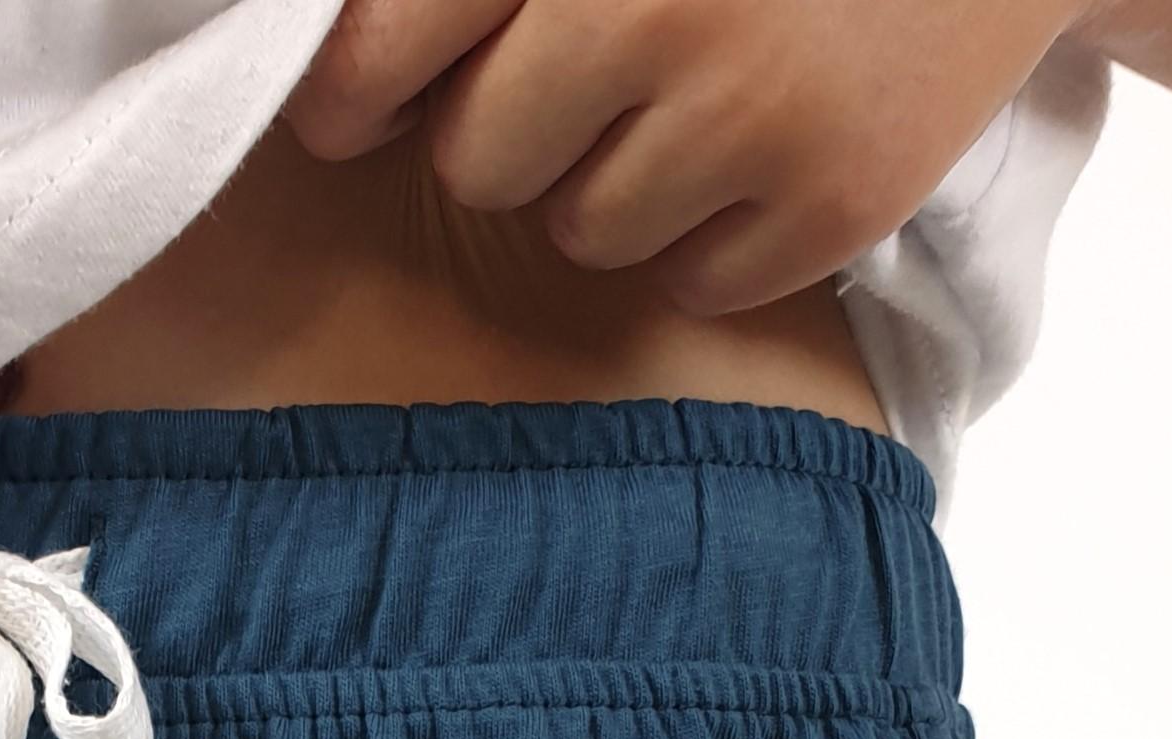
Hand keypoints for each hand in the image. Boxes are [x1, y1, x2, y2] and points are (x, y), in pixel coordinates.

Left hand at [288, 0, 1080, 314]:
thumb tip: (338, 69)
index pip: (384, 42)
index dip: (352, 92)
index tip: (350, 109)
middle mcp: (658, 6)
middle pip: (477, 157)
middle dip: (512, 127)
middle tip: (596, 70)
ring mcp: (752, 112)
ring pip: (581, 228)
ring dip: (615, 183)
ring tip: (703, 93)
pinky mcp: (832, 201)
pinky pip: (690, 278)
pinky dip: (712, 234)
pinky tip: (770, 140)